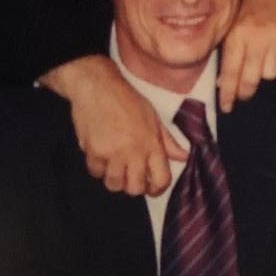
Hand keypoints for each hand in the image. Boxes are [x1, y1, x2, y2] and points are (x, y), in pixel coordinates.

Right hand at [41, 55, 185, 195]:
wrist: (97, 87)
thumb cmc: (127, 99)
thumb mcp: (154, 117)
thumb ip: (168, 141)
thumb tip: (184, 156)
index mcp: (152, 144)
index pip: (160, 179)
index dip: (158, 188)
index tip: (153, 187)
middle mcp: (133, 153)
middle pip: (135, 189)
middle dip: (134, 186)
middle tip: (132, 177)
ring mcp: (111, 154)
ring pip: (114, 185)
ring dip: (116, 179)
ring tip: (116, 166)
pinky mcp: (92, 152)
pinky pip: (96, 173)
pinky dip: (98, 169)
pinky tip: (101, 156)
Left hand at [216, 0, 275, 112]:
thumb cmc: (249, 11)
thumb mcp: (232, 27)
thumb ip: (227, 53)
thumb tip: (221, 83)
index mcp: (237, 35)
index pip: (230, 71)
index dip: (228, 93)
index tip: (227, 107)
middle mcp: (256, 39)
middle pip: (251, 79)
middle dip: (245, 92)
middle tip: (244, 95)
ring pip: (269, 74)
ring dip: (265, 72)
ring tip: (263, 58)